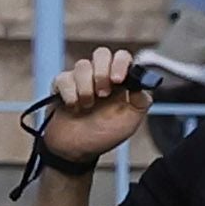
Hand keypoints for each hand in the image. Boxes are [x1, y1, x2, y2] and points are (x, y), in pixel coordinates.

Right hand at [38, 45, 152, 164]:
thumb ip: (141, 100)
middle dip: (102, 72)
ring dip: (86, 88)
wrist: (77, 152)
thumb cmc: (103, 136)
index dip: (120, 63)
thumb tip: (142, 81)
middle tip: (103, 94)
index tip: (118, 80)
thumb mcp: (130, 121)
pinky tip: (73, 107)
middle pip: (101, 53)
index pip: (122, 57)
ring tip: (87, 106)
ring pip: (82, 66)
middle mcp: (100, 76)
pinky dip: (70, 94)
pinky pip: (64, 78)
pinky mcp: (61, 87)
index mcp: (119, 82)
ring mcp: (80, 80)